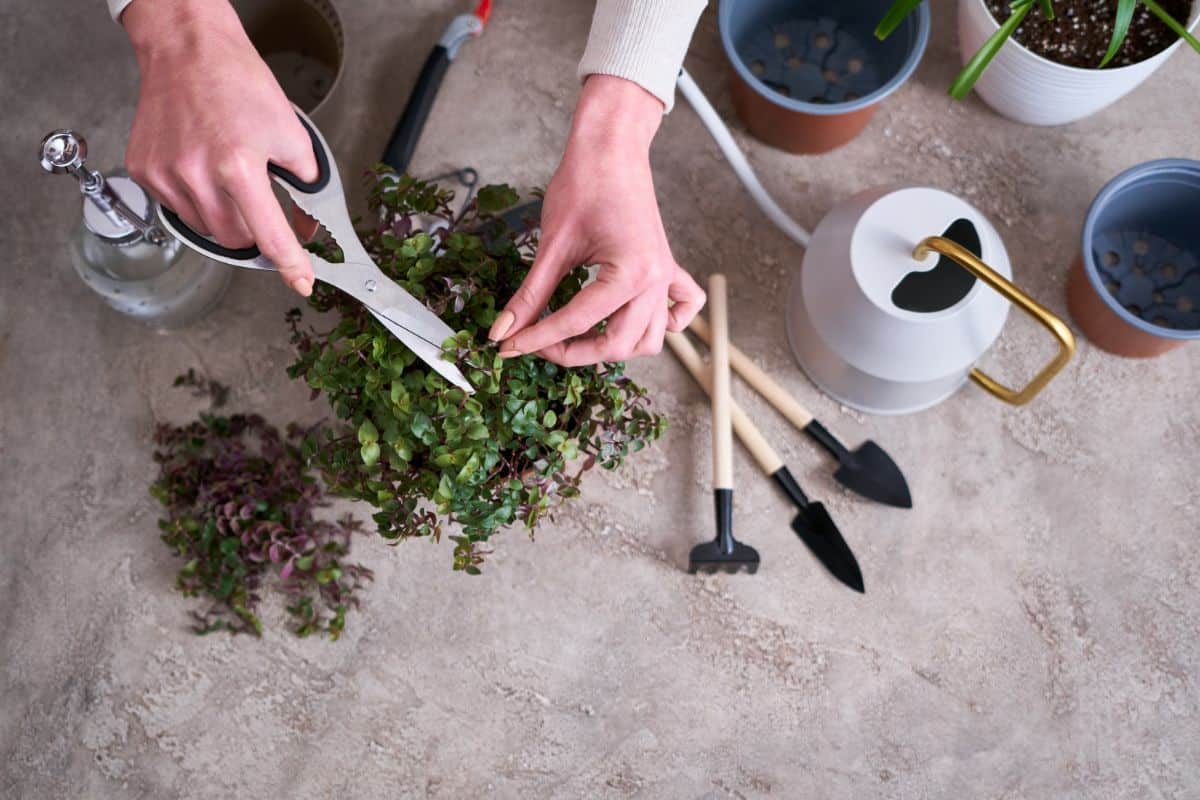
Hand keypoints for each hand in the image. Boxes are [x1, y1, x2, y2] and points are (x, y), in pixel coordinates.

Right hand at [122, 0, 317, 294]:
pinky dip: (195, 199)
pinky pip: (176, 207)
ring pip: (204, 228)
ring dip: (223, 215)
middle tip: (260, 203)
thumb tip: (306, 224)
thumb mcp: (291, 134)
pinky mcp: (143, 170)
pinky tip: (201, 167)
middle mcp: (196, 175)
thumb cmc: (239, 84)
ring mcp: (164, 175)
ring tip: (227, 174)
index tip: (302, 282)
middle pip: (234, 240)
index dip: (291, 265)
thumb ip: (305, 185)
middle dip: (254, 231)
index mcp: (238, 167)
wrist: (189, 51)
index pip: (270, 236)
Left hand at [487, 76, 704, 365]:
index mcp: (631, 273)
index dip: (538, 339)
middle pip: (619, 344)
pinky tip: (635, 321)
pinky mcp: (666, 268)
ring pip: (649, 339)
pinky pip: (680, 309)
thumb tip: (504, 330)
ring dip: (615, 347)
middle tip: (536, 342)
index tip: (509, 347)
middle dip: (575, 352)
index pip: (578, 322)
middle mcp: (655, 281)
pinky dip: (665, 324)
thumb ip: (531, 294)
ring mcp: (665, 276)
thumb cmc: (584, 183)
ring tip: (576, 338)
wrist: (611, 146)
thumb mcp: (552, 244)